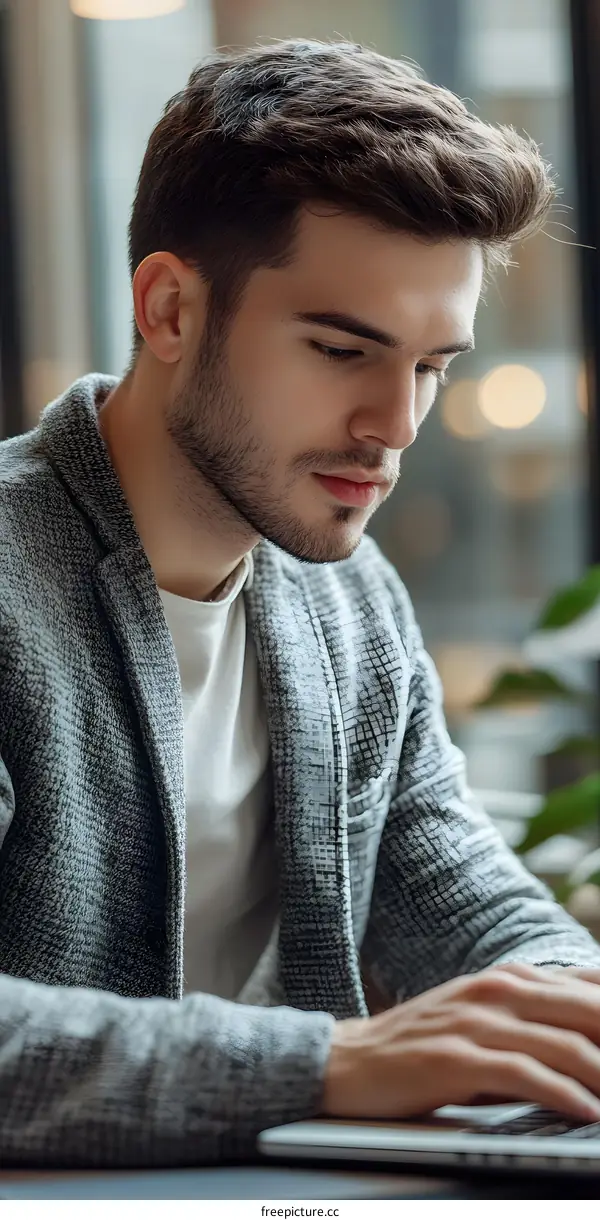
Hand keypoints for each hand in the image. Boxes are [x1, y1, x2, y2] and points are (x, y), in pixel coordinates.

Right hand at [322, 962, 599, 1122]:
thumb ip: (531, 1021)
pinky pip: (524, 1074)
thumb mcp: (481, 1018)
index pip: (586, 984)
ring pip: (562, 1042)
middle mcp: (496, 990)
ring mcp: (476, 1022)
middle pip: (584, 1008)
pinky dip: (564, 1094)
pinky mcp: (456, 1058)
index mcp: (507, 977)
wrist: (348, 1059)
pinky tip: (587, 1111)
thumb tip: (587, 1044)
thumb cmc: (420, 1045)